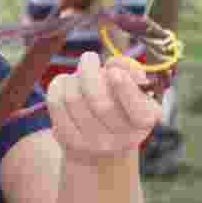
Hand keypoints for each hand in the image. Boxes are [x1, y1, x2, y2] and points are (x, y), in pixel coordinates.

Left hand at [46, 51, 161, 165]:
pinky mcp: (70, 142)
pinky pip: (56, 103)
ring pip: (74, 98)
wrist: (101, 144)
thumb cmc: (119, 102)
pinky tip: (65, 84)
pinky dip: (58, 85)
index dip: (125, 90)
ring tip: (78, 76)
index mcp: (144, 120)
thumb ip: (129, 69)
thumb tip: (116, 66)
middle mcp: (123, 139)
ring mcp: (95, 144)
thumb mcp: (132, 85)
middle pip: (101, 103)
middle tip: (89, 58)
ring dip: (73, 78)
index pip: (137, 110)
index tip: (113, 73)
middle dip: (90, 72)